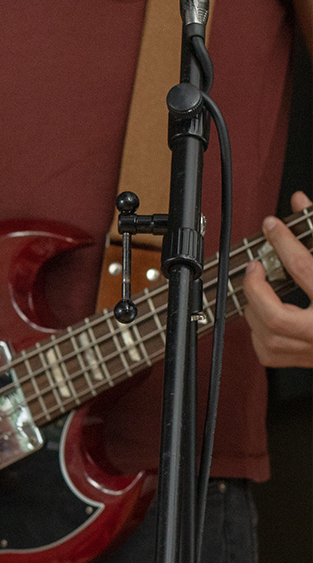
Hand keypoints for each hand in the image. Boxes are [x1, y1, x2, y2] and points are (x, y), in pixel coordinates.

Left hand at [243, 191, 312, 367]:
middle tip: (255, 267)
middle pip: (278, 318)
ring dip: (255, 308)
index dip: (284, 242)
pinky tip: (264, 314)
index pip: (305, 268)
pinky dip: (260, 332)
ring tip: (259, 288)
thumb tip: (300, 201)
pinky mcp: (308, 361)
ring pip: (270, 338)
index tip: (273, 226)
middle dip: (257, 289)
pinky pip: (271, 353)